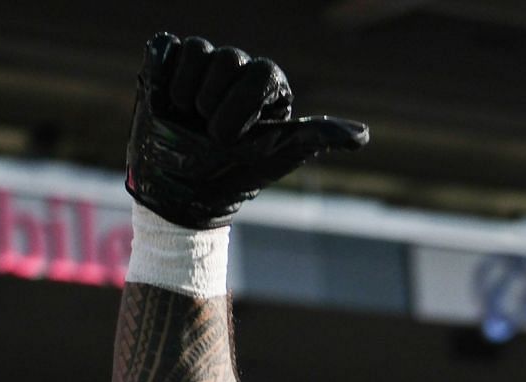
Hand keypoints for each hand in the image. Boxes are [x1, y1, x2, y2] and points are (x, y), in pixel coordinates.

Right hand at [125, 33, 368, 228]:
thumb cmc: (232, 175)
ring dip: (186, 92)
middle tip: (207, 133)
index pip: (260, 72)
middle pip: (227, 58)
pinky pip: (166, 48)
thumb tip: (363, 135)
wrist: (181, 189)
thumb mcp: (276, 157)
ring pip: (197, 49)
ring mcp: (204, 66)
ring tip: (186, 119)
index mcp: (269, 87)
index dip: (239, 105)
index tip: (227, 138)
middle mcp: (238, 70)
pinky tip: (166, 102)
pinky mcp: (169, 64)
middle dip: (212, 104)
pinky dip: (162, 75)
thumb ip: (316, 137)